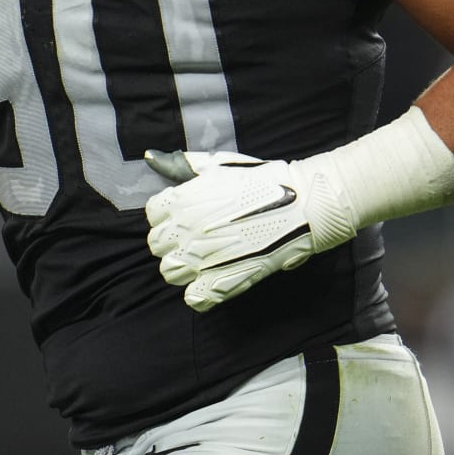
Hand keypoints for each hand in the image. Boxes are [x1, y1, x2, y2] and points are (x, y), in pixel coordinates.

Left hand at [144, 148, 353, 311]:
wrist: (301, 205)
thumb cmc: (262, 180)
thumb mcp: (219, 165)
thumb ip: (183, 164)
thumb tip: (152, 157)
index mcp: (182, 200)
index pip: (153, 213)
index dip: (168, 214)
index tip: (185, 213)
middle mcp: (185, 231)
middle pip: (157, 244)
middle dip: (173, 240)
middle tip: (196, 236)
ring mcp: (201, 260)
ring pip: (170, 272)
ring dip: (183, 266)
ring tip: (205, 258)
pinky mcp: (221, 284)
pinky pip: (193, 298)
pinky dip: (200, 292)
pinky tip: (214, 279)